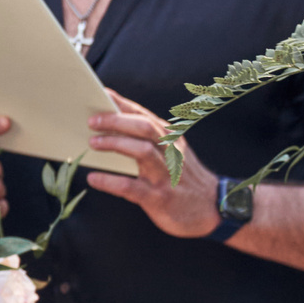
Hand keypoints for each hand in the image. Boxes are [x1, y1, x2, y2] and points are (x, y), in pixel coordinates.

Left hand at [84, 91, 219, 236]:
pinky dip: (109, 181)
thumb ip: (149, 139)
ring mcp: (165, 175)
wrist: (211, 209)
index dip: (122, 104)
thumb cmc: (182, 177)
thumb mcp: (173, 153)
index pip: (144, 115)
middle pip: (144, 128)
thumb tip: (110, 126)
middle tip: (92, 122)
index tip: (102, 93)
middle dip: (116, 121)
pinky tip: (93, 178)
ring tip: (92, 143)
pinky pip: (130, 186)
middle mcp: (170, 153)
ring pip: (141, 151)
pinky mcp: (158, 197)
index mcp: (171, 139)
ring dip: (114, 144)